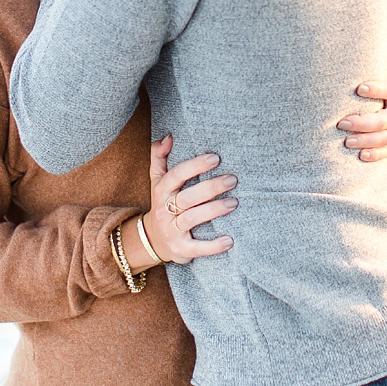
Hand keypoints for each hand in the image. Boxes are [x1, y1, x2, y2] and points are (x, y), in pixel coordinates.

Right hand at [137, 134, 236, 265]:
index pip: (176, 175)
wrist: (152, 240)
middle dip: (210, 188)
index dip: (194, 166)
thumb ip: (159, 157)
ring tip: (234, 203)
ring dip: (213, 210)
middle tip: (232, 179)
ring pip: (191, 219)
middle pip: (186, 197)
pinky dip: (212, 246)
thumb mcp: (157, 180)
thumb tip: (169, 136)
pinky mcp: (180, 248)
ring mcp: (171, 230)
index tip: (215, 158)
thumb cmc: (163, 204)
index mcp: (161, 190)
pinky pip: (196, 248)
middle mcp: (164, 209)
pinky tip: (229, 240)